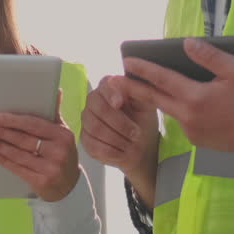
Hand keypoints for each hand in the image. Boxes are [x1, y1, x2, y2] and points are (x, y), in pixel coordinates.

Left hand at [0, 92, 80, 201]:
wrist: (69, 185)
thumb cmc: (62, 154)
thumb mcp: (63, 133)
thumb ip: (54, 113)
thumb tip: (56, 91)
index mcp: (63, 135)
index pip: (34, 124)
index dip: (13, 121)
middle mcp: (58, 151)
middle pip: (22, 139)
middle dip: (0, 132)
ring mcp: (50, 168)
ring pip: (17, 154)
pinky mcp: (41, 181)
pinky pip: (16, 167)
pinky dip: (2, 158)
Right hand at [82, 75, 157, 200]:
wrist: (142, 145)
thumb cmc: (143, 120)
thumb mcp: (147, 105)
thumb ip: (137, 91)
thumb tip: (122, 82)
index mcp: (109, 87)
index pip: (105, 85)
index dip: (111, 94)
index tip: (119, 103)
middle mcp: (94, 101)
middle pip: (98, 109)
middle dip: (120, 123)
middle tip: (137, 133)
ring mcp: (87, 120)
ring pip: (96, 129)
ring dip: (118, 138)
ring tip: (132, 142)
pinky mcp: (85, 139)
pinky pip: (94, 146)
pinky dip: (113, 151)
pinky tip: (123, 151)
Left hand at [116, 37, 233, 163]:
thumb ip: (208, 55)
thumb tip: (186, 43)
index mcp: (195, 97)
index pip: (161, 80)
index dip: (142, 69)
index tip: (126, 60)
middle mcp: (189, 117)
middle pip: (154, 99)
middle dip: (133, 88)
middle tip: (114, 80)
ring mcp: (192, 132)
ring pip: (170, 110)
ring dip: (158, 98)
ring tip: (146, 85)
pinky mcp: (198, 141)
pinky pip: (183, 121)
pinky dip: (180, 110)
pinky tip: (184, 102)